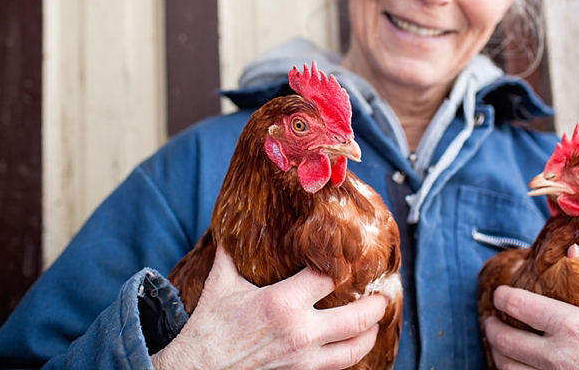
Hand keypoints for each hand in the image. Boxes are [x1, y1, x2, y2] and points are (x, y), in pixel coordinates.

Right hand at [151, 244, 386, 369]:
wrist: (196, 369)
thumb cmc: (209, 327)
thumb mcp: (222, 283)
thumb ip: (233, 252)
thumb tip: (235, 222)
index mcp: (283, 303)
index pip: (330, 277)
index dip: (347, 263)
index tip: (355, 253)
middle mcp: (300, 332)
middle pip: (357, 317)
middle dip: (376, 304)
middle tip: (382, 293)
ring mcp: (303, 359)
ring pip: (354, 349)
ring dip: (371, 333)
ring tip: (376, 320)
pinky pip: (337, 366)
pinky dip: (351, 353)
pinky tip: (354, 343)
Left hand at [483, 244, 578, 369]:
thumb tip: (573, 252)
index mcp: (575, 327)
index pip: (520, 306)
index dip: (503, 297)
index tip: (500, 294)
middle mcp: (559, 356)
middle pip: (505, 341)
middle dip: (492, 327)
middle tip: (492, 319)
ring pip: (507, 367)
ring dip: (497, 352)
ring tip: (500, 341)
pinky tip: (518, 363)